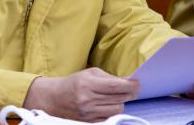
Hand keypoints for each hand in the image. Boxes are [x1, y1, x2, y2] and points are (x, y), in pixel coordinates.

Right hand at [23, 68, 138, 121]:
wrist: (55, 98)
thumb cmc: (75, 82)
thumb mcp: (90, 73)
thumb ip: (109, 77)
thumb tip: (129, 81)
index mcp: (88, 84)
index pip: (115, 86)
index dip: (130, 85)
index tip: (138, 82)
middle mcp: (88, 100)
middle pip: (118, 98)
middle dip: (129, 93)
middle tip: (133, 88)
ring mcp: (88, 113)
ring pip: (116, 110)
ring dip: (121, 102)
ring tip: (120, 96)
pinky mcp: (89, 122)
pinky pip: (109, 117)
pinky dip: (113, 110)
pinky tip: (110, 104)